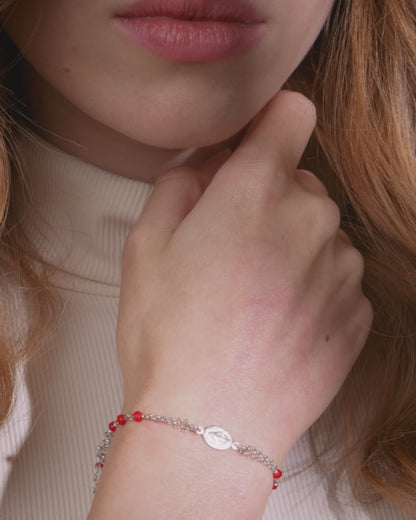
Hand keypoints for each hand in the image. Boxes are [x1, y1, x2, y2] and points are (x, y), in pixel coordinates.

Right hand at [117, 90, 372, 461]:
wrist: (209, 425)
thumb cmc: (170, 337)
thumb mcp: (145, 245)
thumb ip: (180, 183)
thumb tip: (208, 166)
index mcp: (257, 192)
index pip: (291, 114)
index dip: (269, 125)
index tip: (252, 150)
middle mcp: (313, 220)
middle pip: (300, 181)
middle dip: (267, 200)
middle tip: (229, 247)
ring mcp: (342, 268)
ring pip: (321, 231)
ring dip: (293, 246)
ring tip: (252, 295)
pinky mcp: (356, 312)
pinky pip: (338, 276)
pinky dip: (312, 286)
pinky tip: (277, 322)